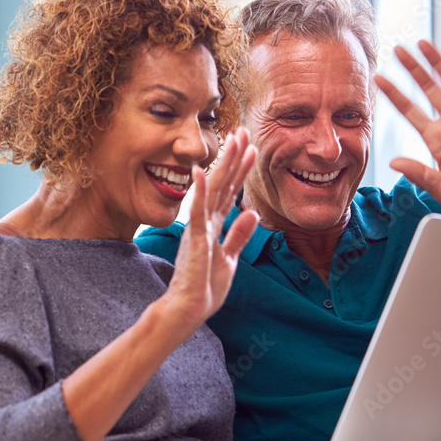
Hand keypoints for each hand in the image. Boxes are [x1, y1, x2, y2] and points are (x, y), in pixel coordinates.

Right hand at [159, 128, 258, 332]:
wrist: (188, 309)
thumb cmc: (204, 288)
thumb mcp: (229, 260)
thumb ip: (238, 236)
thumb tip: (252, 213)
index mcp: (214, 226)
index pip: (231, 192)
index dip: (241, 169)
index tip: (250, 148)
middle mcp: (206, 222)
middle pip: (223, 184)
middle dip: (234, 157)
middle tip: (242, 131)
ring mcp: (199, 228)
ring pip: (214, 190)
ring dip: (224, 165)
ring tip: (232, 141)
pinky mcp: (195, 239)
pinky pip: (198, 212)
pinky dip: (201, 192)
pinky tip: (202, 172)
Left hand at [374, 41, 440, 215]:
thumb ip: (420, 174)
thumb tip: (393, 162)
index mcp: (435, 137)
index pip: (409, 110)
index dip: (394, 94)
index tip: (377, 78)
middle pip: (427, 88)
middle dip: (412, 69)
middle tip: (397, 49)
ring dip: (438, 61)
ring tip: (423, 43)